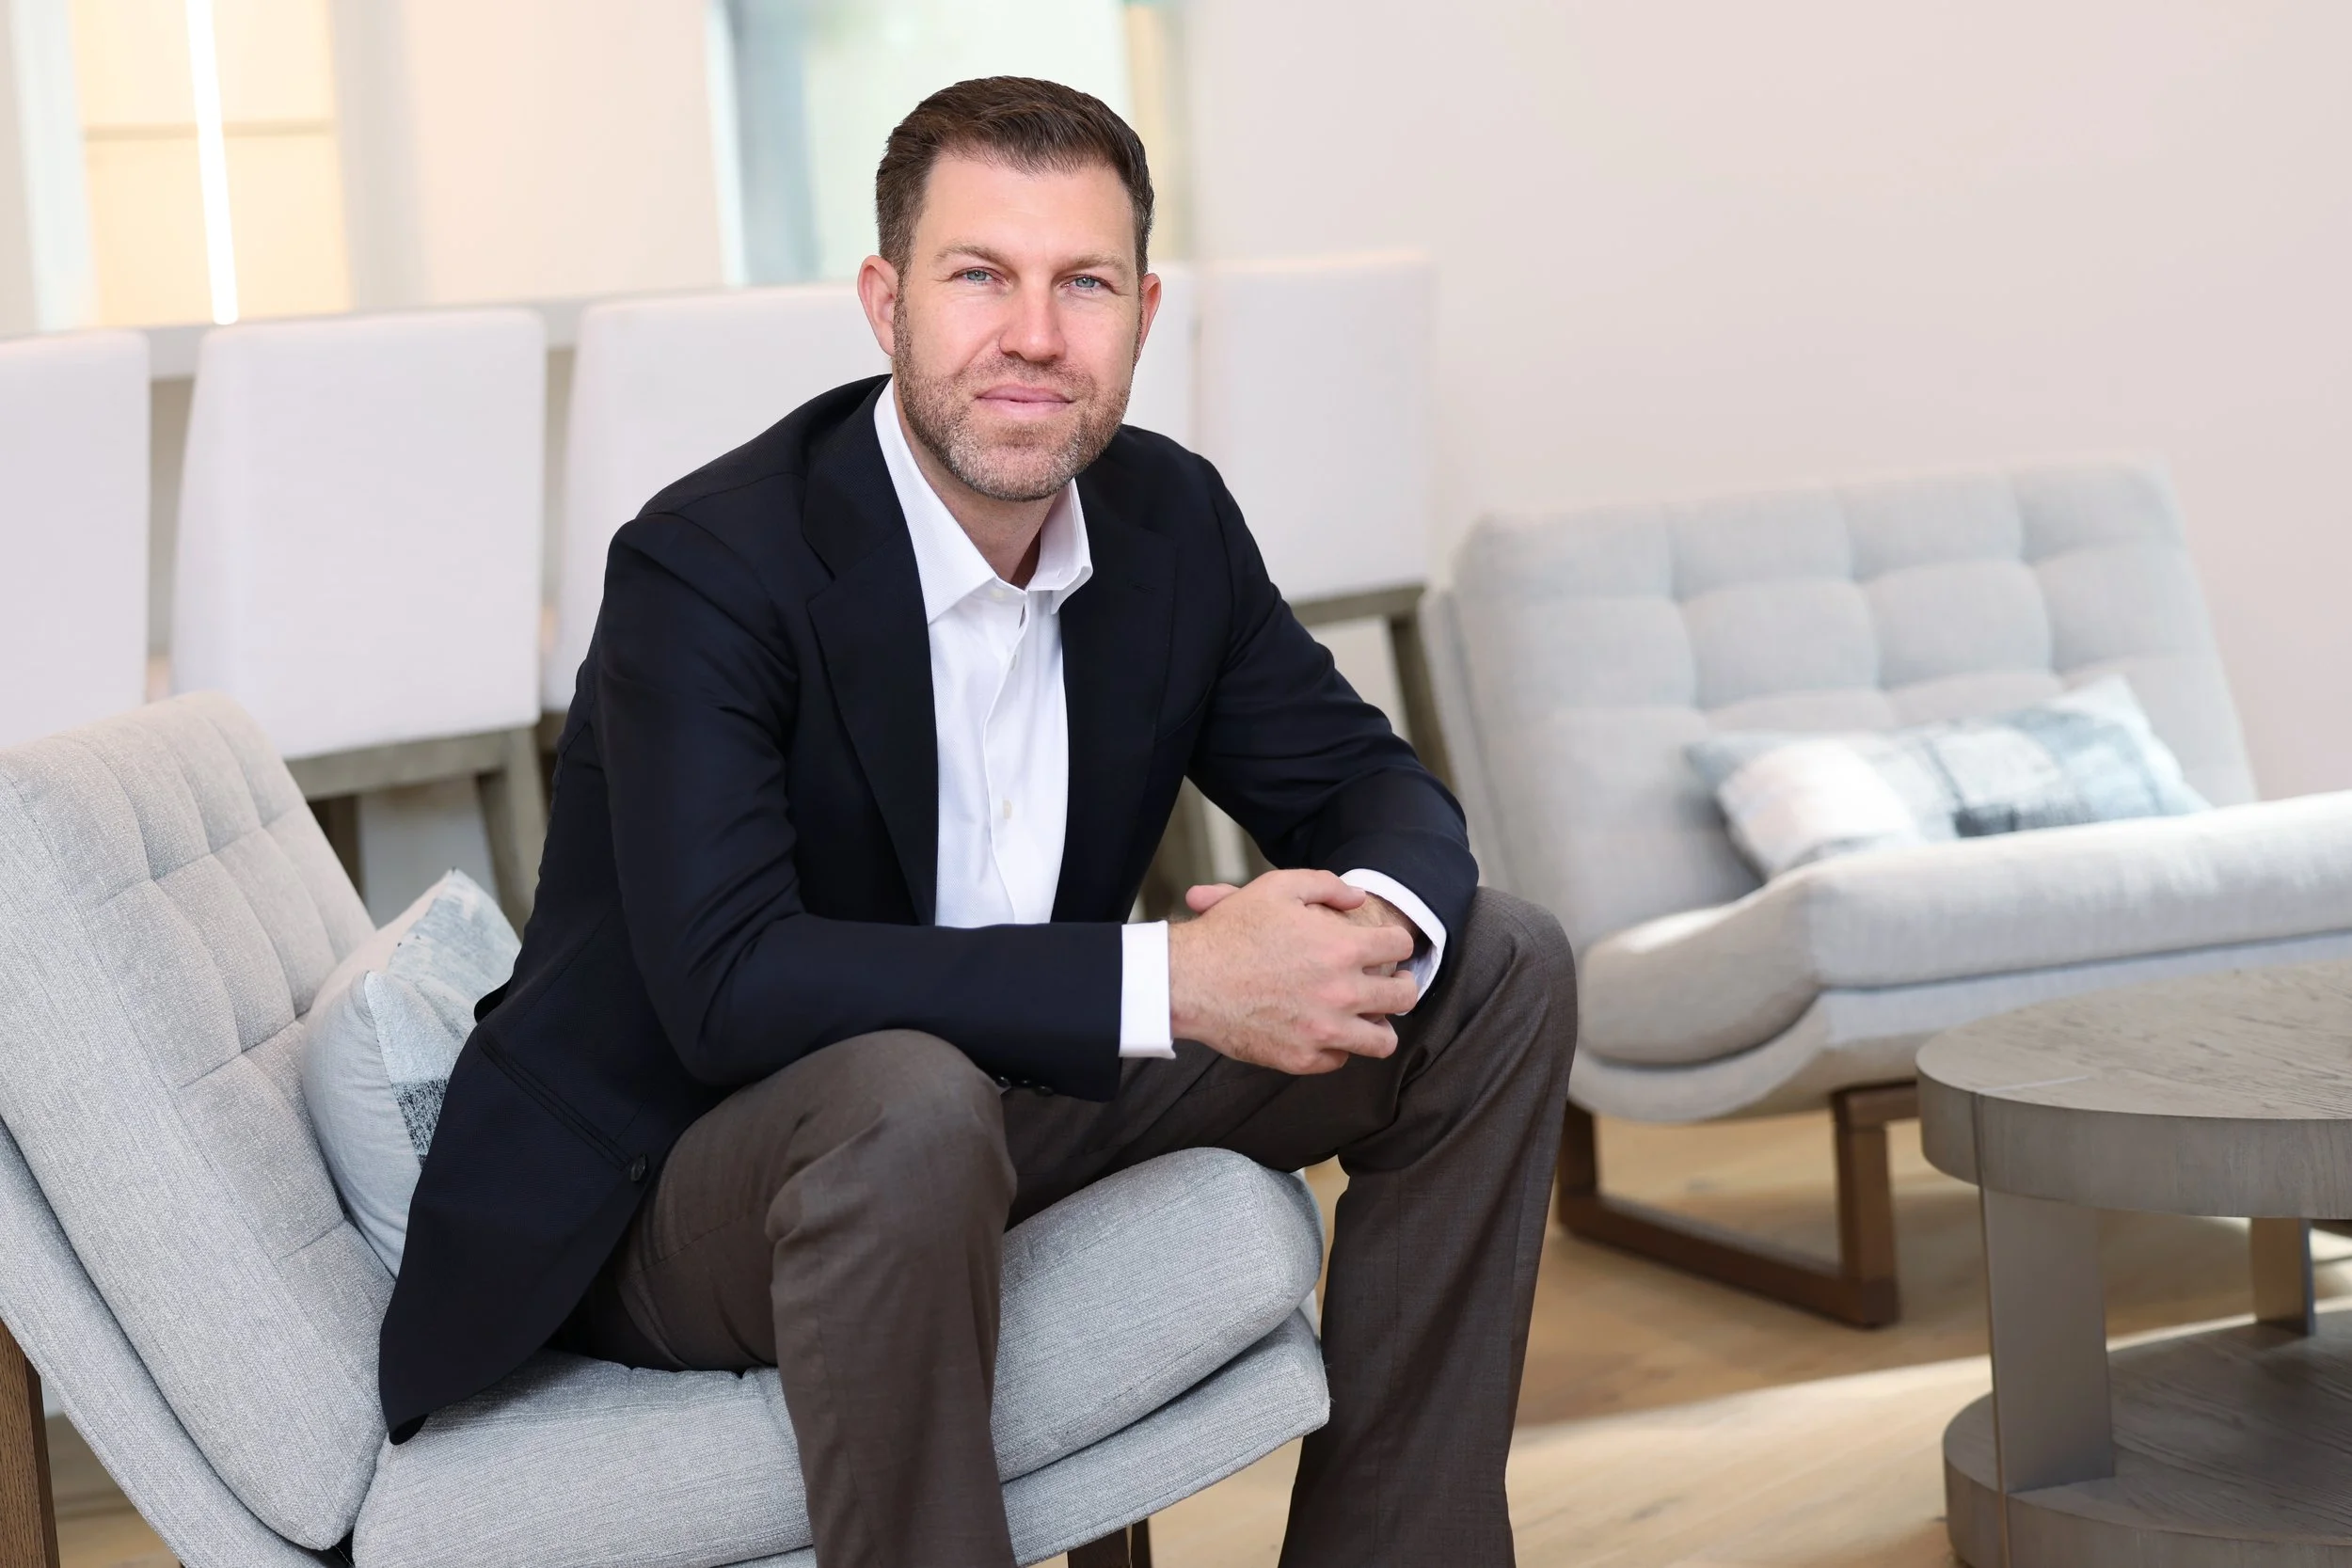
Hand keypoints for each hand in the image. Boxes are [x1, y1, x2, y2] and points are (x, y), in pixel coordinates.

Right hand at [1169, 869, 1420, 1075]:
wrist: (1188, 981)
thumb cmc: (1230, 931)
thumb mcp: (1277, 888)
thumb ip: (1326, 886)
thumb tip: (1359, 898)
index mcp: (1342, 948)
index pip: (1401, 947)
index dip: (1397, 942)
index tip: (1387, 947)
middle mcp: (1342, 993)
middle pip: (1404, 997)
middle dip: (1402, 985)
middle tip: (1389, 982)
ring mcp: (1324, 1031)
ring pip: (1383, 1041)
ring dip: (1379, 1025)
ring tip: (1367, 1015)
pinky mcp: (1303, 1059)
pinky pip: (1341, 1059)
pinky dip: (1337, 1046)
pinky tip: (1324, 1029)